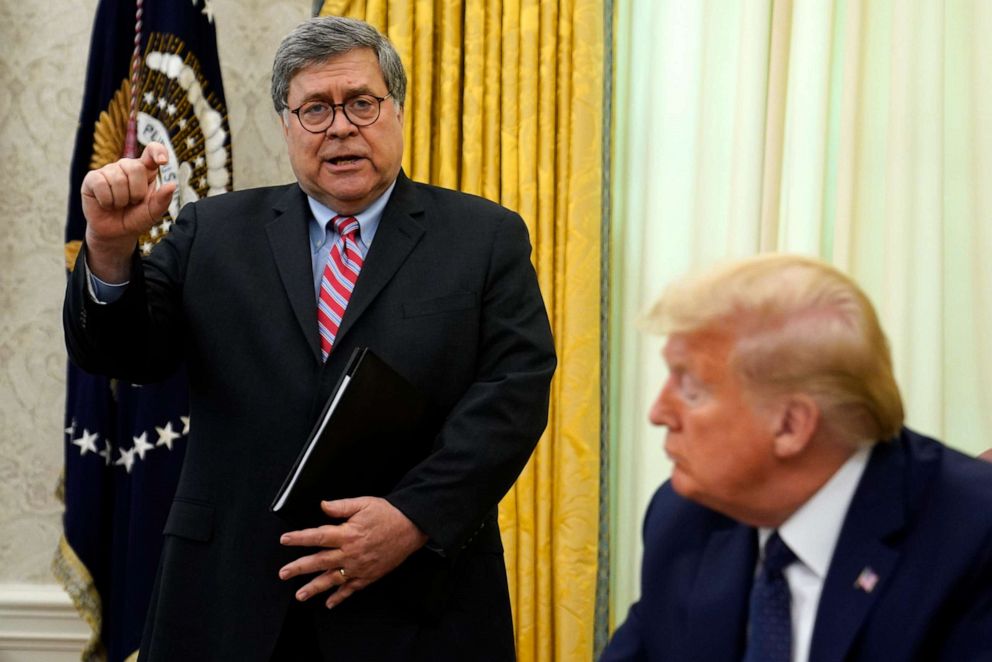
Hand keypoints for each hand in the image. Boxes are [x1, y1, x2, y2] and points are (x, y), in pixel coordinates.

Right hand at [80, 142, 175, 280]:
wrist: (116, 233)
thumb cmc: (136, 218)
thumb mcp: (153, 212)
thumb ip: (162, 200)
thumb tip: (172, 185)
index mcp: (146, 171)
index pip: (152, 150)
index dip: (158, 151)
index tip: (162, 161)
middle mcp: (127, 166)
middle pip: (135, 168)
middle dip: (136, 192)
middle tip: (133, 202)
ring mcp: (109, 170)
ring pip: (118, 178)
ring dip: (121, 199)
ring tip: (119, 204)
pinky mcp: (92, 178)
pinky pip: (101, 184)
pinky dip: (106, 200)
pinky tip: (106, 204)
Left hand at [278, 497, 427, 608]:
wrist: (411, 527)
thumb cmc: (388, 514)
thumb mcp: (364, 503)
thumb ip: (341, 506)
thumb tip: (323, 505)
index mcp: (348, 533)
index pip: (318, 536)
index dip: (300, 538)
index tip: (285, 540)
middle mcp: (351, 552)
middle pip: (320, 561)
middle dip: (299, 568)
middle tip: (283, 574)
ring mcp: (359, 567)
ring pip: (333, 580)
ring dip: (314, 588)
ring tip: (299, 595)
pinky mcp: (369, 575)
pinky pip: (352, 589)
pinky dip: (340, 597)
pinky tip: (329, 603)